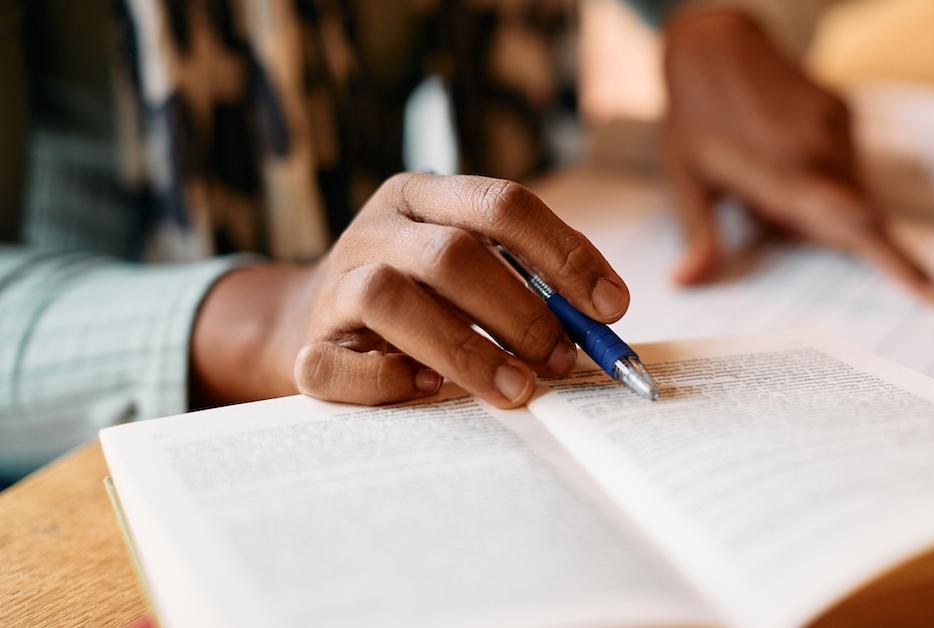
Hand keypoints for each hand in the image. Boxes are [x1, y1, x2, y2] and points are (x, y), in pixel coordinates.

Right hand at [191, 174, 629, 408]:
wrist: (315, 322)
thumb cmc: (422, 297)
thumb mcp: (474, 268)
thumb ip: (532, 283)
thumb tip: (604, 319)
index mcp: (424, 196)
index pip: (502, 205)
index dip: (563, 254)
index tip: (611, 307)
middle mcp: (377, 229)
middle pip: (451, 254)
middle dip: (520, 312)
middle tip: (562, 360)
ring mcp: (335, 283)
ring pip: (390, 298)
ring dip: (465, 350)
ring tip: (516, 389)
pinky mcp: (306, 346)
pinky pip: (337, 363)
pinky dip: (388, 380)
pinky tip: (429, 391)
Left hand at [662, 9, 933, 299]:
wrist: (713, 46)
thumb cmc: (693, 116)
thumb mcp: (684, 179)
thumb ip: (698, 235)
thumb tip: (685, 283)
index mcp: (785, 174)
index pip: (855, 226)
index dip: (898, 263)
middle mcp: (820, 150)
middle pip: (854, 218)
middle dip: (826, 233)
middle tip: (765, 205)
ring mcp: (835, 127)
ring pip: (850, 191)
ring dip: (819, 203)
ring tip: (763, 175)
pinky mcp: (843, 111)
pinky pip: (847, 164)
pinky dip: (823, 177)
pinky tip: (780, 155)